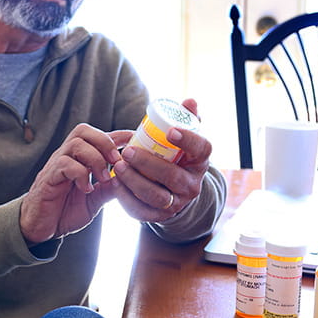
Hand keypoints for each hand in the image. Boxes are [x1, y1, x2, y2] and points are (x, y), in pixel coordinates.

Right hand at [19, 124, 128, 244]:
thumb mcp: (94, 200)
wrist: (39, 228)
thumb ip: (109, 189)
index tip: (136, 139)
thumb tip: (129, 180)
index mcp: (80, 159)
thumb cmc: (65, 211)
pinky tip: (86, 189)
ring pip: (76, 143)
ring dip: (95, 159)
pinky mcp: (48, 177)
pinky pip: (64, 164)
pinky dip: (81, 174)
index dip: (119, 135)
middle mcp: (68, 157)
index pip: (100, 137)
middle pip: (84, 131)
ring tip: (103, 178)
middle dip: (104, 142)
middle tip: (116, 161)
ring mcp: (56, 165)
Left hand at [111, 98, 211, 221]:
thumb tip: (190, 101)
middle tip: (127, 151)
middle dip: (148, 164)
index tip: (170, 131)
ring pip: (157, 196)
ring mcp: (177, 203)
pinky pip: (142, 211)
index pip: (202, 149)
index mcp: (200, 162)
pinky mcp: (159, 216)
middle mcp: (192, 185)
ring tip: (117, 166)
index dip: (188, 140)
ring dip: (134, 181)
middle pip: (173, 177)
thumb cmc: (176, 157)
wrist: (175, 191)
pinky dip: (126, 198)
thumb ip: (186, 119)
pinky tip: (115, 183)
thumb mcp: (184, 140)